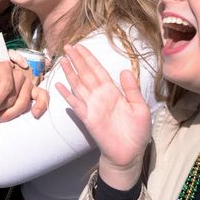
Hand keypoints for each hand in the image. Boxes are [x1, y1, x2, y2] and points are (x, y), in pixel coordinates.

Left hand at [0, 60, 45, 120]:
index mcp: (3, 68)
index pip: (5, 87)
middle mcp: (18, 73)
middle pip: (13, 97)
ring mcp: (27, 83)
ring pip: (23, 103)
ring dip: (10, 114)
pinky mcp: (33, 91)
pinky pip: (42, 97)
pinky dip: (41, 106)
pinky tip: (35, 114)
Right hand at [55, 44, 149, 188]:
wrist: (129, 153)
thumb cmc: (137, 132)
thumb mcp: (140, 108)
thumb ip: (132, 90)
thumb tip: (124, 70)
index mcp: (112, 91)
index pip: (98, 70)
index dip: (89, 58)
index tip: (81, 46)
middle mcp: (100, 96)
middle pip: (85, 74)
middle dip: (77, 60)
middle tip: (67, 46)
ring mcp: (92, 106)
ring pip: (78, 85)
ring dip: (70, 72)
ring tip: (62, 60)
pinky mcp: (87, 118)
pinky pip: (75, 104)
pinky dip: (67, 95)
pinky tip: (59, 86)